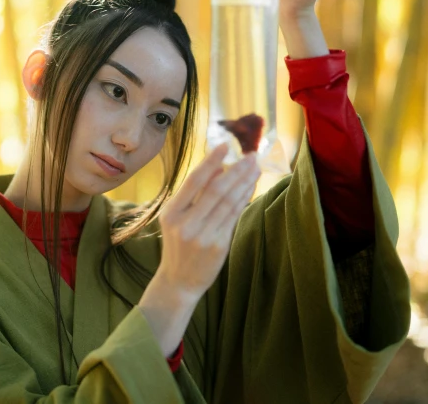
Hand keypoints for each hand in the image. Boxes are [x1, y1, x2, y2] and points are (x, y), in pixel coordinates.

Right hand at [155, 143, 260, 300]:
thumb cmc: (178, 245)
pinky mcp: (218, 246)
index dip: (210, 162)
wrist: (178, 281)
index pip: (194, 181)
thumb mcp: (176, 218)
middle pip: (215, 190)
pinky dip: (243, 199)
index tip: (224, 146)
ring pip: (228, 202)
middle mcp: (185, 223)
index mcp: (171, 213)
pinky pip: (234, 216)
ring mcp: (203, 236)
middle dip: (236, 170)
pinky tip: (250, 187)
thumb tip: (218, 167)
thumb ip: (193, 195)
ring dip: (244, 182)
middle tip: (250, 155)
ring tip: (255, 167)